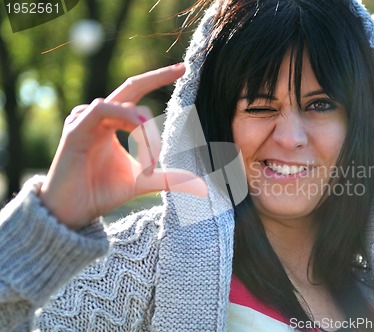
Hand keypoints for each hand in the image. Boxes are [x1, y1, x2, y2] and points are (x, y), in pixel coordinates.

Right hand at [39, 64, 206, 229]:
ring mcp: (85, 120)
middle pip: (130, 86)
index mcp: (113, 124)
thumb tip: (199, 186)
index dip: (158, 81)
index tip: (182, 71)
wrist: (74, 211)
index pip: (137, 97)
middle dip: (156, 76)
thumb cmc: (101, 192)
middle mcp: (99, 117)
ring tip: (151, 162)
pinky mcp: (75, 129)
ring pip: (125, 107)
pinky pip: (101, 109)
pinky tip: (138, 132)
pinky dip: (124, 118)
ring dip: (145, 132)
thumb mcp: (143, 182)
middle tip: (182, 69)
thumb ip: (167, 178)